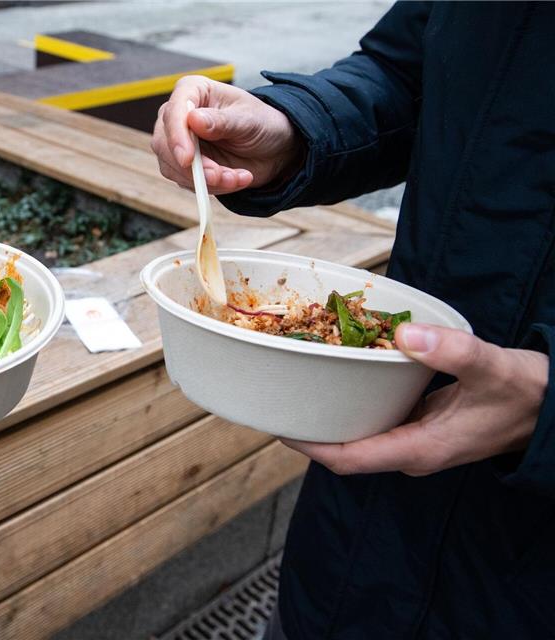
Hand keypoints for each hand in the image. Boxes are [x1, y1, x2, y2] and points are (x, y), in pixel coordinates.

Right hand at [151, 75, 303, 193]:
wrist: (272, 149)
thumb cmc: (261, 124)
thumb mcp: (248, 120)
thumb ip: (221, 121)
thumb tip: (193, 119)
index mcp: (193, 91)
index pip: (173, 111)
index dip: (177, 136)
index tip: (188, 159)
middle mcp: (179, 116)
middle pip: (164, 143)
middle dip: (192, 167)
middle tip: (220, 176)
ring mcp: (178, 142)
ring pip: (173, 167)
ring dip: (206, 180)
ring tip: (236, 178)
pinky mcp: (182, 166)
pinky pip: (186, 182)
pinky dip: (211, 187)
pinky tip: (234, 179)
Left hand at [282, 323, 549, 476]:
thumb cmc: (528, 394)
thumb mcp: (492, 368)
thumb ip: (452, 352)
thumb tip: (404, 335)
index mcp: (417, 449)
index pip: (347, 459)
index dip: (308, 447)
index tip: (277, 427)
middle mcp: (409, 450)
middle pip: (344, 448)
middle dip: (309, 429)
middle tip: (277, 399)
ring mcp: (414, 439)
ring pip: (359, 432)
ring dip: (329, 414)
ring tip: (297, 384)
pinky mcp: (421, 424)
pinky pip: (376, 417)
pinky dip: (355, 400)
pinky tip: (342, 374)